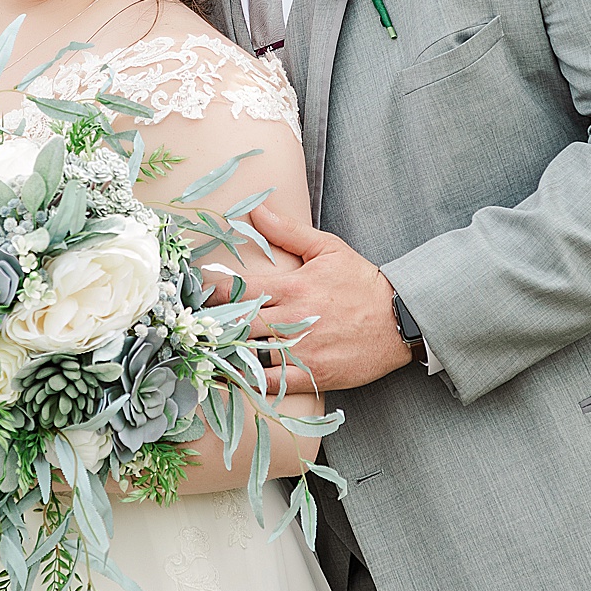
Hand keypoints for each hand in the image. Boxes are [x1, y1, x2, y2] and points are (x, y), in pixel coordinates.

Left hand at [208, 204, 411, 394]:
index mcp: (292, 287)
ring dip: (224, 353)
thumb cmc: (362, 282)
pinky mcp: (316, 374)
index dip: (210, 291)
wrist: (402, 320)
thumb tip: (256, 209)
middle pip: (238, 323)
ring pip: (251, 354)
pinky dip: (250, 381)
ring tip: (200, 352)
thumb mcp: (327, 249)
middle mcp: (293, 319)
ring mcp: (303, 349)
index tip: (191, 292)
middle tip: (187, 326)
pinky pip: (274, 382)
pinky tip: (231, 377)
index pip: (239, 288)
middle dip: (210, 324)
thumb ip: (288, 232)